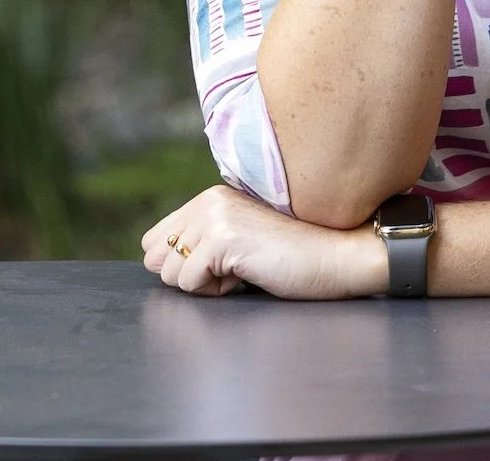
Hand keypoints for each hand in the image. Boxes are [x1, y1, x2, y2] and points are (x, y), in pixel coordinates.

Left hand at [141, 185, 386, 299]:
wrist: (336, 256)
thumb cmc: (293, 258)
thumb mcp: (237, 242)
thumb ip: (199, 242)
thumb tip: (153, 260)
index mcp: (209, 199)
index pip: (155, 239)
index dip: (181, 265)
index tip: (221, 267)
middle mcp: (207, 201)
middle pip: (158, 259)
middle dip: (191, 277)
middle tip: (234, 271)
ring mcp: (214, 217)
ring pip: (171, 272)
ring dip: (205, 285)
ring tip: (244, 272)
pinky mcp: (223, 238)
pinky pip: (189, 282)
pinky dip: (216, 291)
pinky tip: (248, 276)